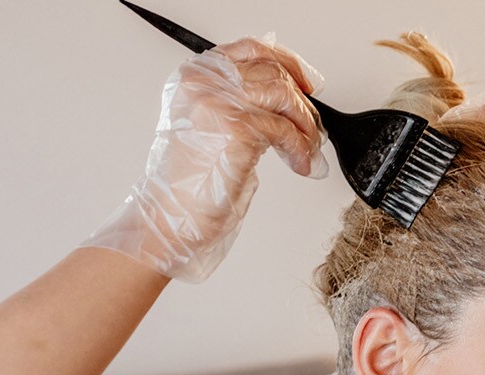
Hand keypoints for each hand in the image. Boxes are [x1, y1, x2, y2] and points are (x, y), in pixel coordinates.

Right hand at [78, 32, 328, 282]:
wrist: (172, 215)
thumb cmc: (192, 181)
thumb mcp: (213, 126)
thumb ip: (241, 102)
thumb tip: (289, 94)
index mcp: (194, 77)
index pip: (250, 50)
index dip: (287, 63)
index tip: (308, 83)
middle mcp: (202, 82)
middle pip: (272, 73)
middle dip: (301, 104)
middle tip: (312, 130)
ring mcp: (218, 101)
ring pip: (283, 95)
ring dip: (304, 126)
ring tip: (306, 149)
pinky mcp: (236, 127)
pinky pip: (285, 129)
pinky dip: (300, 148)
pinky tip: (300, 164)